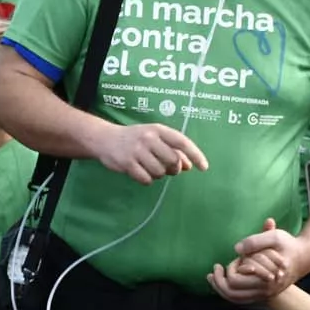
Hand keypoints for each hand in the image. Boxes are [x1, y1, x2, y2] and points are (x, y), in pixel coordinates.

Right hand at [93, 122, 208, 184]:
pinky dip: (146, 180)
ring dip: (158, 174)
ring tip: (149, 167)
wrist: (105, 139)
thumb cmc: (135, 138)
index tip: (204, 167)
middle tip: (167, 168)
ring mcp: (136, 151)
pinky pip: (146, 179)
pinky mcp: (127, 163)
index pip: (182, 142)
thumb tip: (189, 166)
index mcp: (158, 129)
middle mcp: (148, 138)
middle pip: (172, 161)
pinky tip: (140, 172)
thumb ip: (172, 150)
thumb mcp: (154, 138)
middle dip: (173, 168)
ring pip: (160, 172)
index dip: (195, 155)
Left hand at [215, 218, 309, 303]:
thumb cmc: (288, 245)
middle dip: (219, 281)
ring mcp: (264, 293)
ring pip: (235, 299)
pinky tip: (222, 280)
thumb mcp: (275, 237)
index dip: (229, 270)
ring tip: (212, 277)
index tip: (231, 259)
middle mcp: (264, 290)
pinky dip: (229, 291)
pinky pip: (241, 298)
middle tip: (215, 268)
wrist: (304, 257)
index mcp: (266, 278)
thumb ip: (255, 241)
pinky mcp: (263, 293)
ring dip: (221, 288)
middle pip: (232, 294)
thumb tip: (236, 249)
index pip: (236, 281)